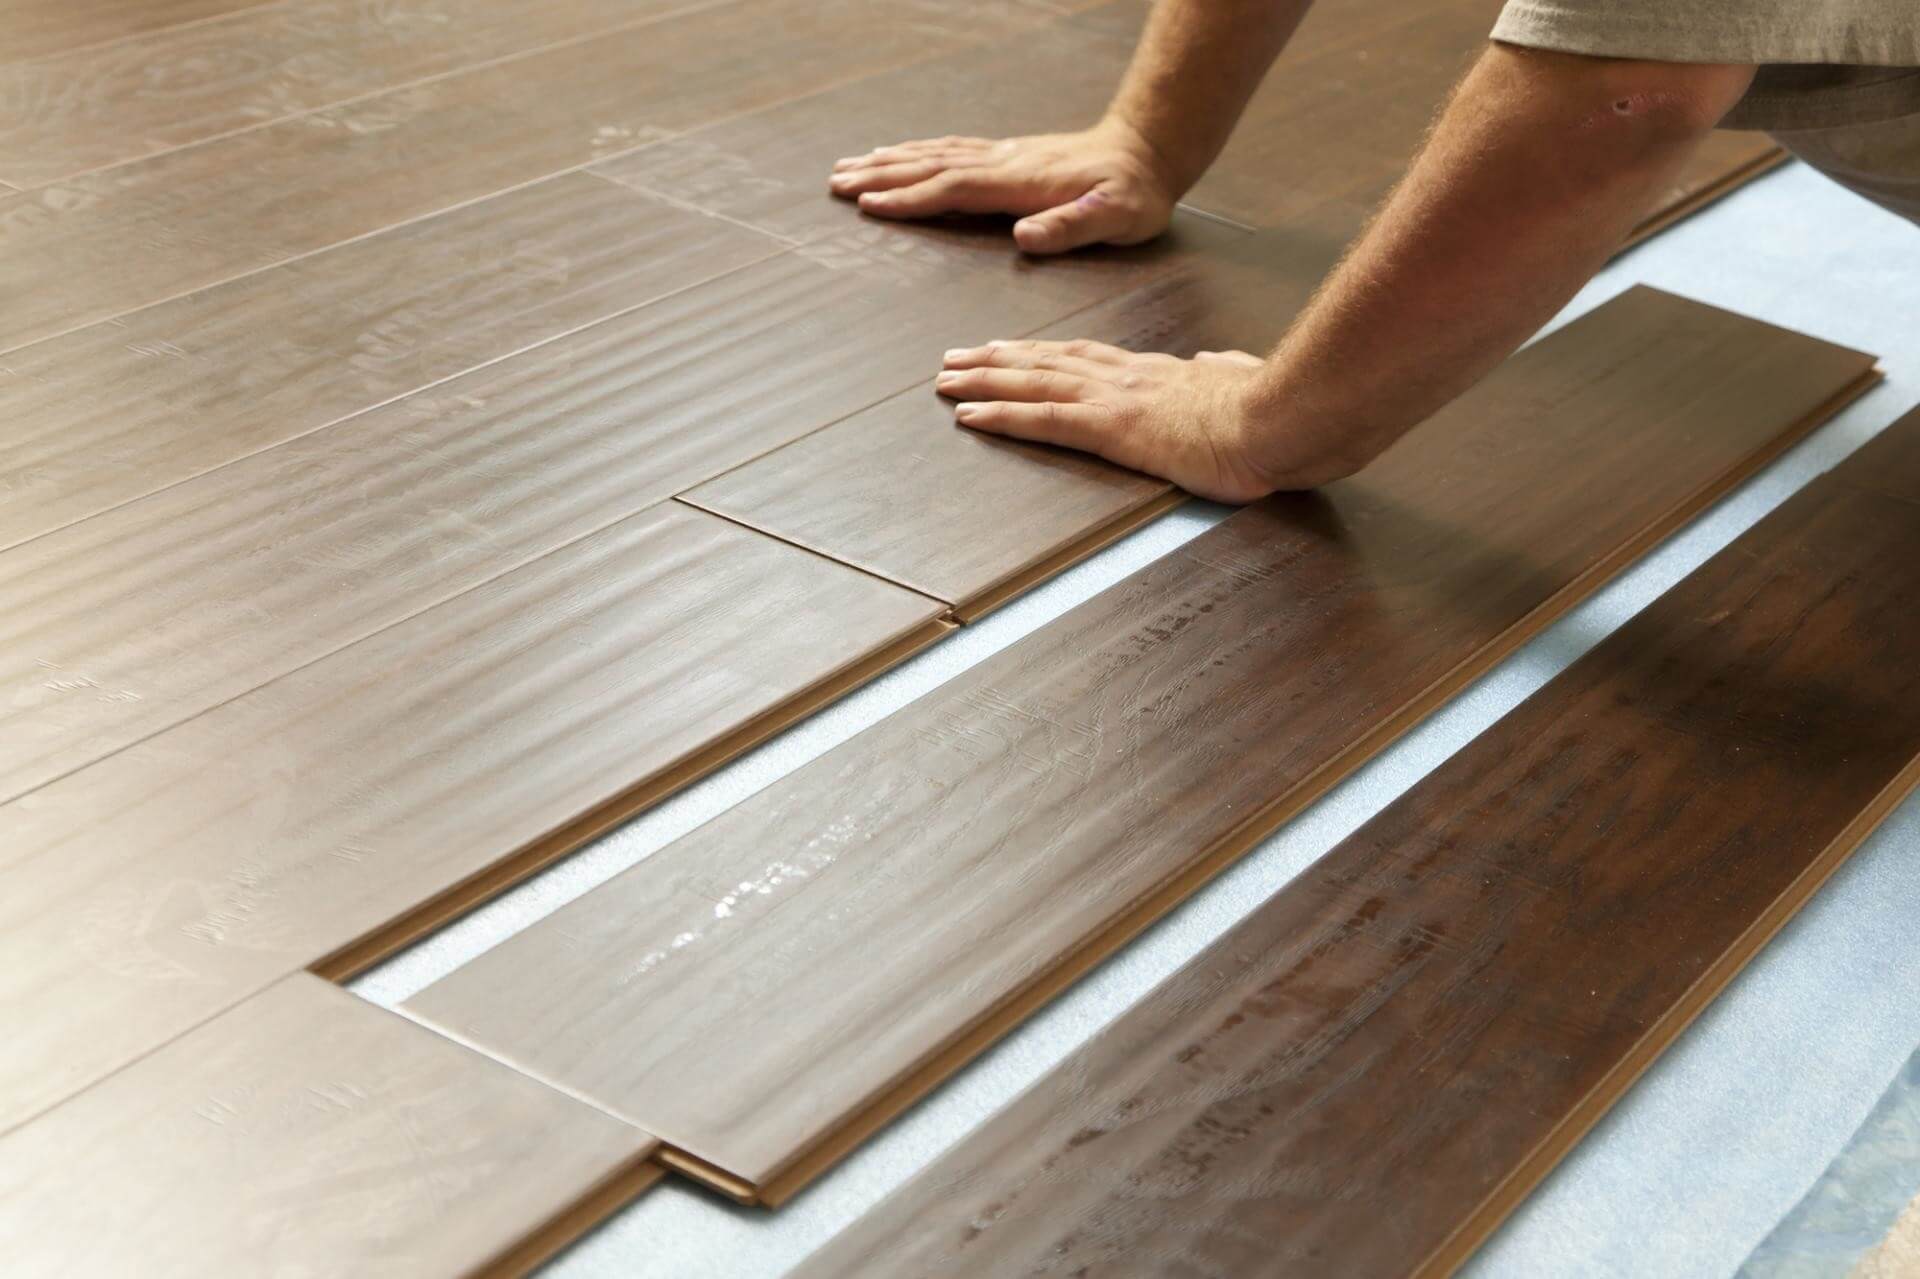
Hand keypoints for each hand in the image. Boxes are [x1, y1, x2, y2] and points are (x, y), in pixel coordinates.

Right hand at [829, 121, 1177, 253]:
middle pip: (931, 167)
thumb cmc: (1134, 193)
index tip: (869, 205)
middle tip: (836, 181)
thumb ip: (1070, 227)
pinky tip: (901, 156)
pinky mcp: (1009, 155)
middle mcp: (1004, 163)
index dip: (911, 199)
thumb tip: (1025, 237)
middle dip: (882, 176)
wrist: (1149, 150)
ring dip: (891, 161)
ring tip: (851, 166)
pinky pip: (951, 151)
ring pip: (935, 155)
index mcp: (1020, 184)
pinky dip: (918, 153)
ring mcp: (1004, 156)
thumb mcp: (1115, 218)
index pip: (954, 189)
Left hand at [935, 340, 1366, 502]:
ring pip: (1034, 382)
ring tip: (946, 379)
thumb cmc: (1272, 411)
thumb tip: (1217, 359)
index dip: (1044, 353)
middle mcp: (1127, 379)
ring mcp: (1116, 400)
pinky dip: (1001, 414)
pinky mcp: (1112, 428)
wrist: (1283, 417)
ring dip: (984, 380)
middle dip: (998, 359)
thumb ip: (1224, 369)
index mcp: (1158, 373)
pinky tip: (969, 414)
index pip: (1086, 358)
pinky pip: (1043, 419)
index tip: (1013, 349)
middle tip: (956, 358)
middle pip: (1048, 362)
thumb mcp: (1245, 382)